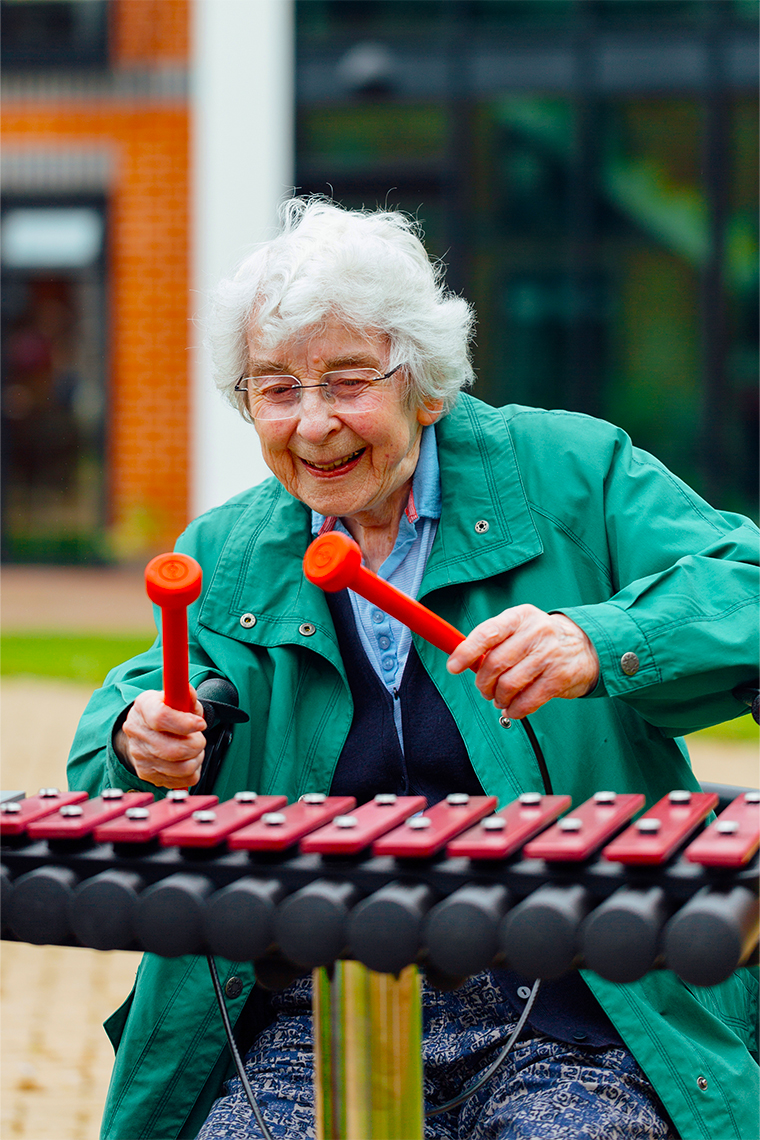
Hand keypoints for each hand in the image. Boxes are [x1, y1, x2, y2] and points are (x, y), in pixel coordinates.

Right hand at [115, 689, 206, 788]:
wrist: (145, 731)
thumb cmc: (166, 712)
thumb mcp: (176, 698)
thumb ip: (186, 695)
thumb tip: (188, 692)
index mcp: (143, 707)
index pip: (161, 718)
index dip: (186, 724)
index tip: (201, 724)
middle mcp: (137, 732)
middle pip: (174, 749)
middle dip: (197, 744)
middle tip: (199, 738)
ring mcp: (139, 756)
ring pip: (181, 768)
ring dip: (197, 759)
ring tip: (195, 749)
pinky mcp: (146, 774)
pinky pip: (181, 781)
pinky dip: (192, 772)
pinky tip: (188, 760)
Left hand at [446, 605, 599, 718]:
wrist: (587, 646)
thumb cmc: (541, 640)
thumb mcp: (519, 629)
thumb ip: (494, 642)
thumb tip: (464, 662)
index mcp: (519, 617)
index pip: (487, 633)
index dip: (466, 652)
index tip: (453, 666)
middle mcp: (535, 632)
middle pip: (495, 663)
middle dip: (483, 683)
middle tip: (484, 690)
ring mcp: (549, 655)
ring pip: (509, 684)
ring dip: (498, 698)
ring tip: (500, 699)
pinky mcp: (559, 677)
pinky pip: (528, 700)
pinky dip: (515, 709)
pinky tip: (514, 708)